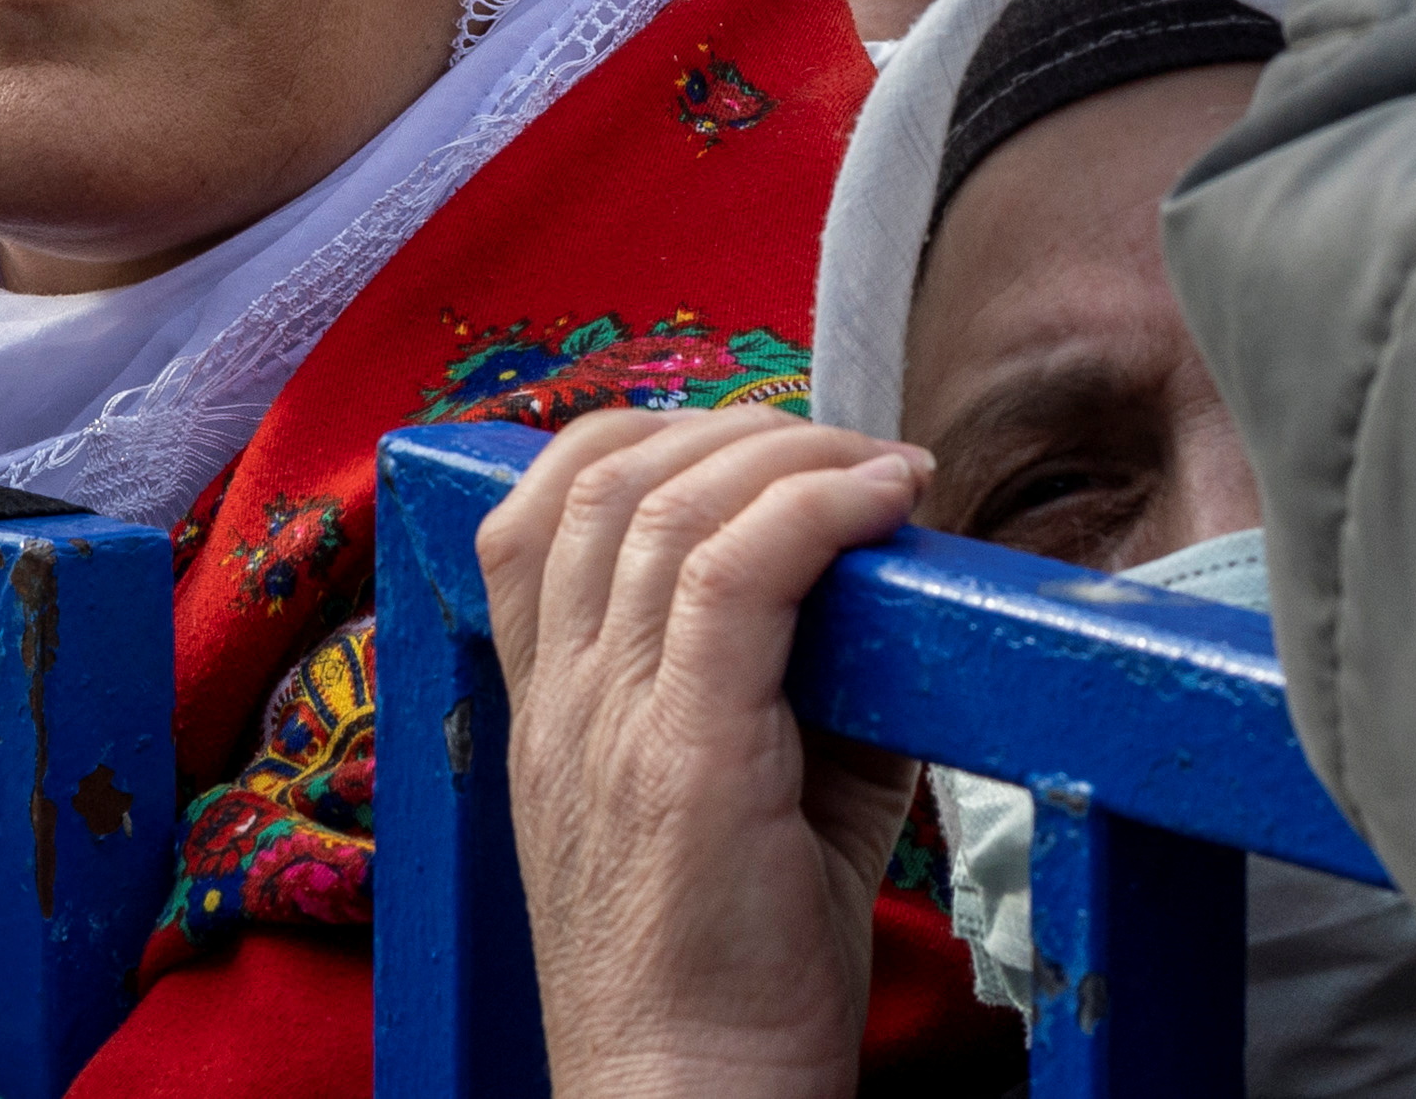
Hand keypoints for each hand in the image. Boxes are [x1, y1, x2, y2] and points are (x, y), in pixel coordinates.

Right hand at [483, 409, 926, 1098]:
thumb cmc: (727, 988)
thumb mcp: (738, 810)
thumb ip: (788, 695)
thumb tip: (881, 592)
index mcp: (548, 716)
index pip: (533, 514)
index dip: (636, 439)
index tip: (746, 447)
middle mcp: (558, 705)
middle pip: (596, 476)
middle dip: (725, 426)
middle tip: (833, 447)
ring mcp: (606, 725)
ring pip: (658, 498)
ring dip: (784, 450)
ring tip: (873, 466)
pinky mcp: (685, 757)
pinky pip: (733, 570)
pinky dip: (813, 505)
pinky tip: (882, 500)